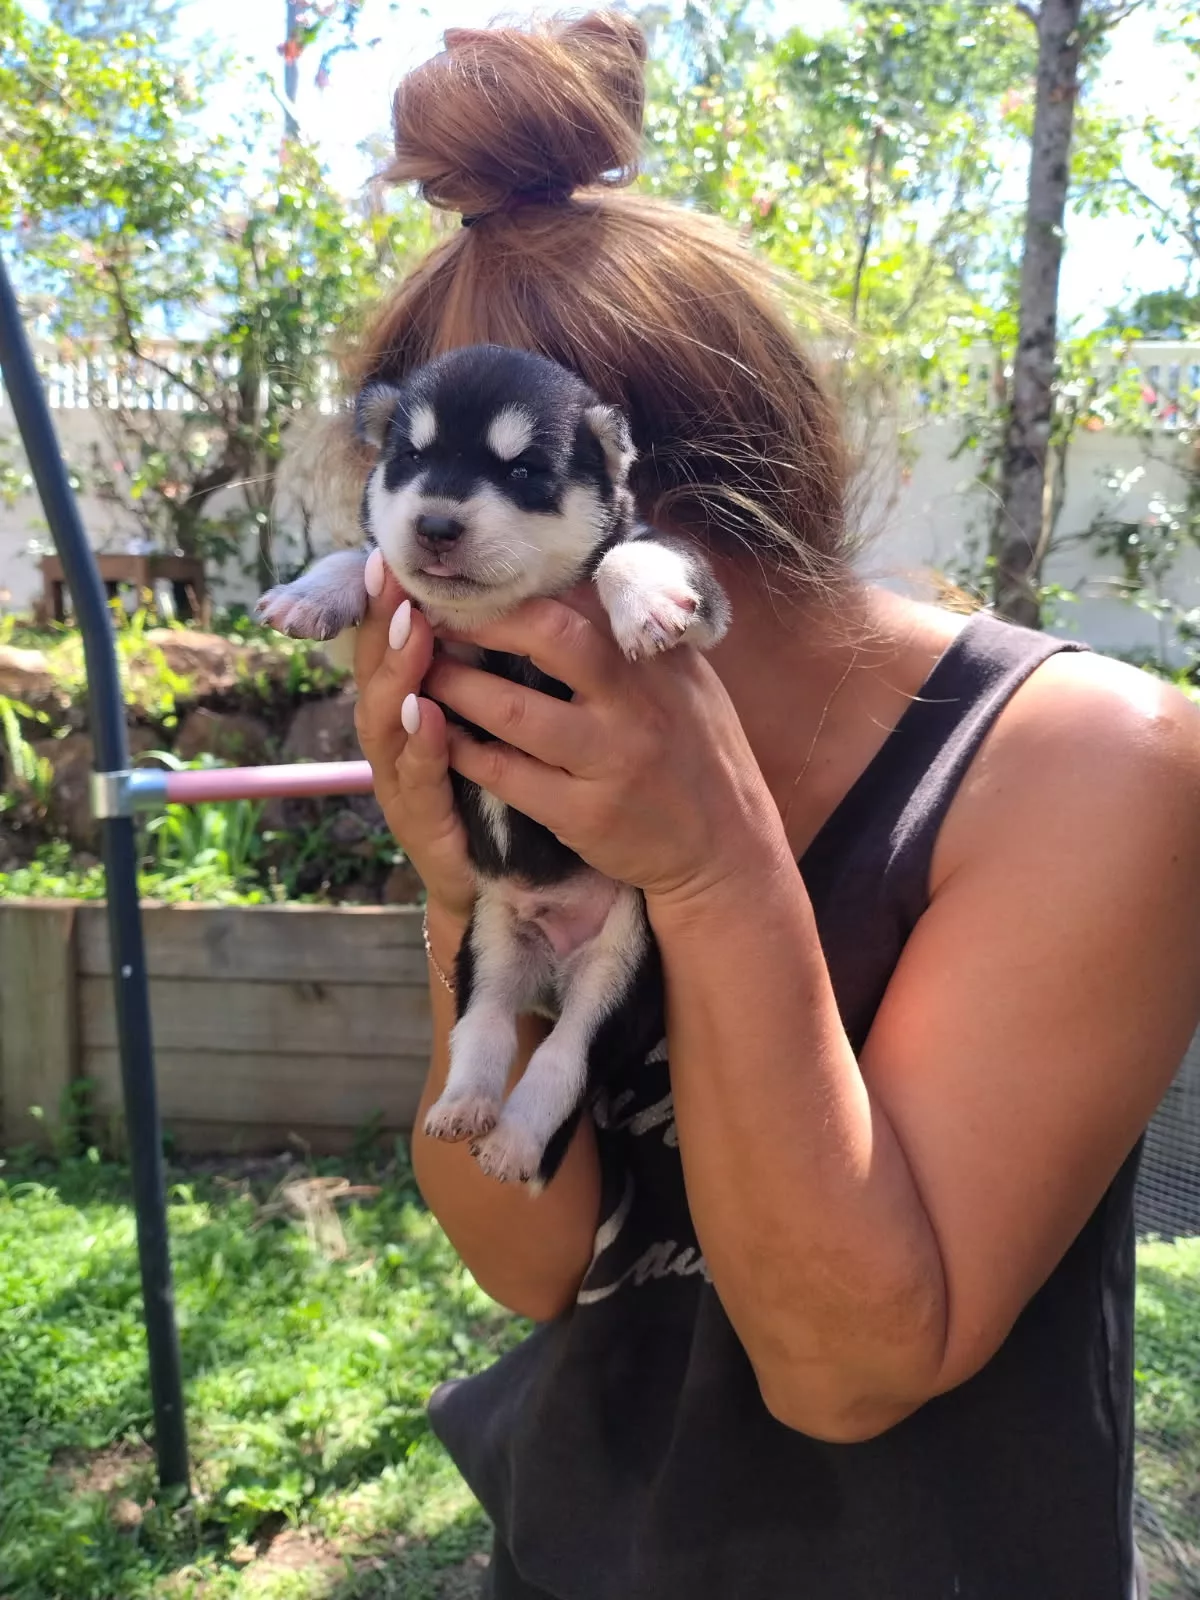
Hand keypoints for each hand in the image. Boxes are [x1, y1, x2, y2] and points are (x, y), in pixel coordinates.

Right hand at [353, 551, 474, 923]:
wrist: (494, 885)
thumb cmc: (491, 789)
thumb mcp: (487, 720)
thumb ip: (480, 668)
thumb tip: (506, 598)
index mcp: (408, 709)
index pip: (389, 646)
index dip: (384, 602)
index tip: (389, 553)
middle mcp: (393, 742)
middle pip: (375, 672)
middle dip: (381, 622)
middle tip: (390, 575)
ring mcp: (400, 783)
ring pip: (385, 720)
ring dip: (397, 672)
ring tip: (407, 629)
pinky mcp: (422, 825)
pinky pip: (419, 779)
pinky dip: (422, 745)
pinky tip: (427, 714)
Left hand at [424, 595, 790, 909]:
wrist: (726, 851)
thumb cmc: (699, 758)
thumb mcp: (687, 684)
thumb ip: (637, 641)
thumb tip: (576, 585)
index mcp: (659, 661)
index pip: (586, 602)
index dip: (522, 592)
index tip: (478, 586)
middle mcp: (637, 703)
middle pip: (551, 638)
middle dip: (484, 625)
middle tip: (436, 619)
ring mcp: (611, 759)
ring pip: (514, 710)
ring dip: (457, 689)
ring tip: (423, 677)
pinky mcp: (586, 814)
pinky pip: (509, 775)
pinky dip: (466, 752)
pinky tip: (441, 739)